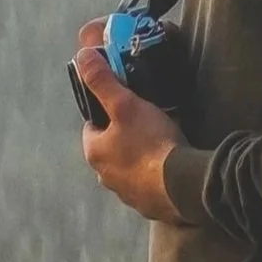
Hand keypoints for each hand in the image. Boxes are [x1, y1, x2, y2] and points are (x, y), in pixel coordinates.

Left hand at [74, 20, 186, 224]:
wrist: (180, 185)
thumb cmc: (149, 142)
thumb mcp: (125, 104)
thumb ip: (103, 81)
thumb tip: (81, 57)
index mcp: (94, 154)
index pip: (92, 126)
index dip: (107, 112)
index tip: (125, 103)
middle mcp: (104, 177)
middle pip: (110, 147)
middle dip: (123, 134)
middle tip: (146, 120)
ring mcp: (126, 194)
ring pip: (127, 166)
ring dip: (138, 155)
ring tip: (160, 140)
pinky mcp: (147, 204)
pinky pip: (146, 183)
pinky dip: (153, 173)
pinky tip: (168, 164)